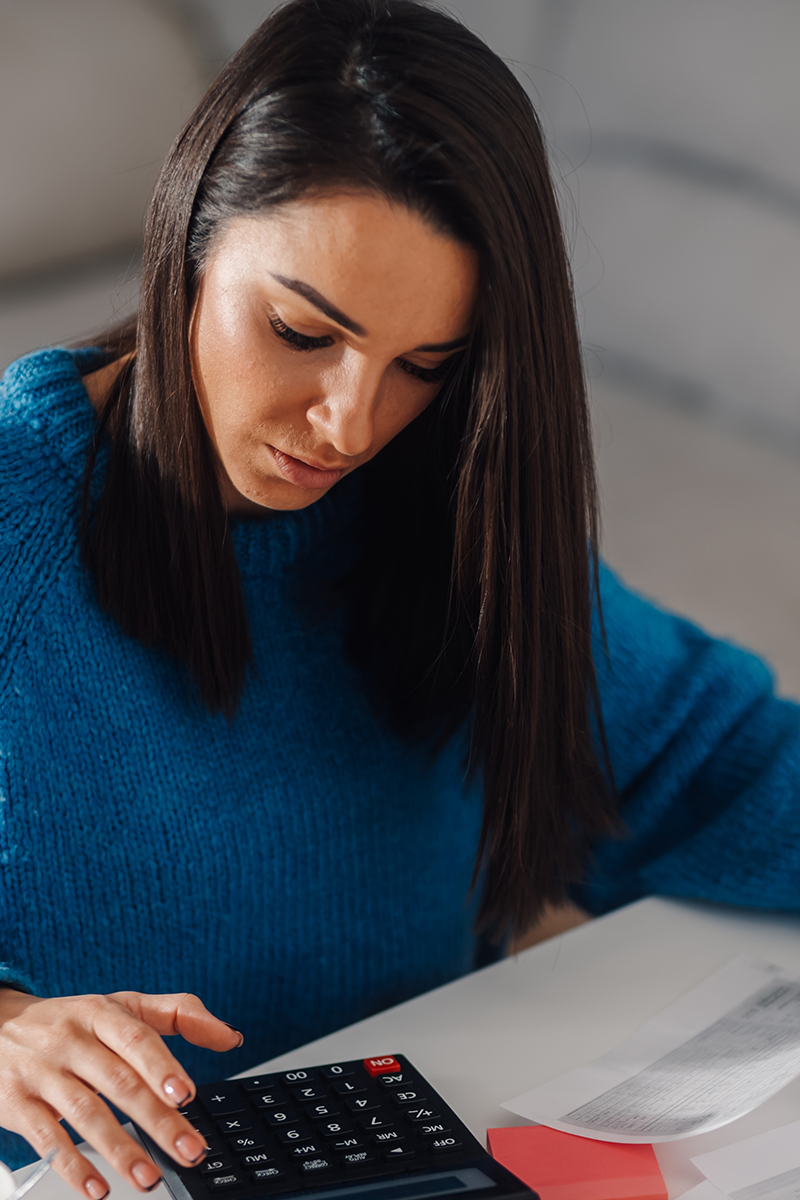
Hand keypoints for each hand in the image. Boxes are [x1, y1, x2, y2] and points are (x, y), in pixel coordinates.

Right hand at [0, 989, 242, 1197]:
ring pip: (86, 1112)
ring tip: (150, 1177)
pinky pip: (46, 1138)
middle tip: (188, 1149)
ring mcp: (42, 1072)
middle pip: (119, 1081)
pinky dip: (71, 1165)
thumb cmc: (70, 1020)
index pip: (136, 1039)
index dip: (162, 1066)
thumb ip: (178, 1014)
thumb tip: (230, 1036)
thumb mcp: (120, 1006)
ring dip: (120, 1149)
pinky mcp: (16, 1104)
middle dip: (157, 1120)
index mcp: (101, 1013)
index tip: (187, 1095)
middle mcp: (71, 1040)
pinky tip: (96, 1187)